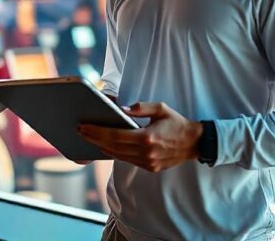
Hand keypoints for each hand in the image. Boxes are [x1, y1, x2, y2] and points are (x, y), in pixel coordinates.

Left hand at [78, 102, 201, 172]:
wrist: (194, 143)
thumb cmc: (177, 123)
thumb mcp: (161, 108)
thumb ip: (141, 107)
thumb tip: (122, 108)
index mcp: (147, 138)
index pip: (115, 135)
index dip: (97, 132)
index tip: (83, 127)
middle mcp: (146, 153)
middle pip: (112, 147)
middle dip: (94, 138)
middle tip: (80, 131)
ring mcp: (147, 163)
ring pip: (118, 156)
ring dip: (101, 147)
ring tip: (88, 137)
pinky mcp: (149, 168)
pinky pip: (127, 160)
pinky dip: (114, 153)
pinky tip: (105, 145)